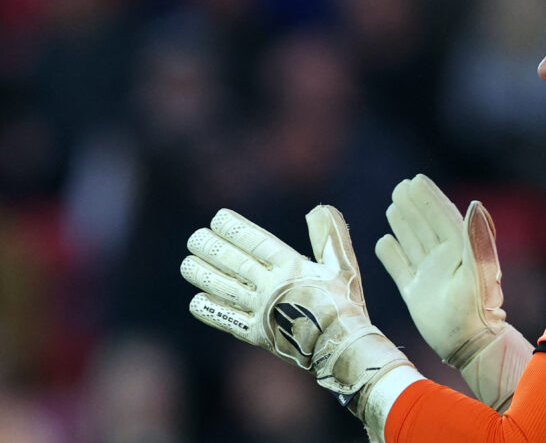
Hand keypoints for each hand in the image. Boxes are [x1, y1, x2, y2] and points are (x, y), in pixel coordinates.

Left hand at [181, 205, 410, 414]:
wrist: (342, 348)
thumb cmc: (345, 304)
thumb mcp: (345, 266)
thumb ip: (331, 236)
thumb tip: (318, 209)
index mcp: (292, 268)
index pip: (256, 242)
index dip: (235, 229)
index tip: (218, 219)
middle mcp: (272, 288)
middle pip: (235, 263)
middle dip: (212, 248)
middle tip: (195, 238)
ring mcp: (263, 312)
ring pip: (226, 289)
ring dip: (204, 276)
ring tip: (188, 263)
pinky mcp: (258, 335)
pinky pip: (229, 321)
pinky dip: (211, 310)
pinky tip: (197, 300)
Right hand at [376, 174, 531, 409]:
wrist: (468, 344)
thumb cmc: (477, 307)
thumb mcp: (479, 270)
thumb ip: (476, 238)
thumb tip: (474, 204)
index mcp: (460, 250)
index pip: (442, 216)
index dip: (430, 198)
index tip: (417, 179)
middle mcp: (444, 260)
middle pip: (425, 226)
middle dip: (414, 206)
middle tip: (401, 187)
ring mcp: (429, 276)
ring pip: (412, 242)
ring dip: (403, 224)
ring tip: (393, 206)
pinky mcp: (415, 294)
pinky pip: (400, 268)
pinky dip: (391, 255)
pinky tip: (383, 242)